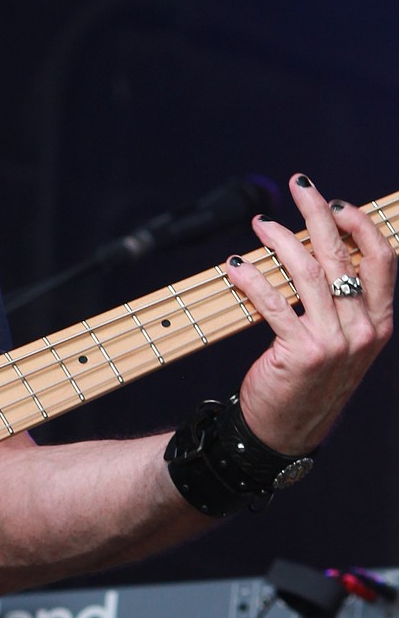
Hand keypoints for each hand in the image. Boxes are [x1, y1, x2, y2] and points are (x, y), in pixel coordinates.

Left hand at [227, 175, 394, 453]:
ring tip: (260, 224)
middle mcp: (363, 330)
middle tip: (299, 186)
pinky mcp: (300, 353)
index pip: (381, 260)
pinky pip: (273, 302)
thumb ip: (340, 301)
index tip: (335, 203)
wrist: (287, 432)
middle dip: (318, 214)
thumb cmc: (309, 380)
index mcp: (380, 322)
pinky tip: (235, 266)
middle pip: (342, 256)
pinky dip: (252, 278)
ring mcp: (334, 342)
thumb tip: (317, 247)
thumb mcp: (341, 341)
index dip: (360, 224)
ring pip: (308, 273)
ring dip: (280, 240)